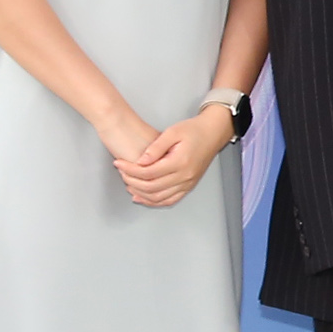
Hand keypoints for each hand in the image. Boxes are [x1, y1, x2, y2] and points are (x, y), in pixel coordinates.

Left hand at [116, 106, 232, 207]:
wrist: (213, 133)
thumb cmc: (195, 130)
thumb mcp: (172, 132)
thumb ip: (155, 147)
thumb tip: (140, 161)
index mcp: (180, 162)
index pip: (148, 172)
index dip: (129, 169)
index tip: (119, 163)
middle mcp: (185, 176)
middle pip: (151, 187)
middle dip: (132, 181)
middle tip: (121, 172)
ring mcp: (188, 183)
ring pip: (159, 197)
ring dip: (140, 193)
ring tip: (128, 183)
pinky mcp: (189, 186)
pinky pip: (170, 200)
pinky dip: (154, 202)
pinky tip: (142, 197)